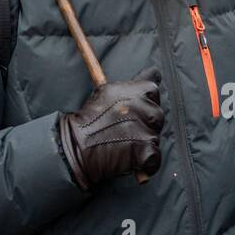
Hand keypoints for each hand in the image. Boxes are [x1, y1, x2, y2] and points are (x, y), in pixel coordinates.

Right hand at [58, 68, 163, 189]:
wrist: (77, 144)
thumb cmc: (90, 118)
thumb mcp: (109, 91)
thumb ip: (136, 82)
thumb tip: (156, 71)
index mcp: (135, 90)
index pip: (153, 90)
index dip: (145, 101)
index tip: (132, 110)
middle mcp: (143, 108)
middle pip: (157, 115)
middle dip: (145, 123)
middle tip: (125, 130)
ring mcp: (146, 130)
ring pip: (155, 137)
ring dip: (143, 143)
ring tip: (123, 144)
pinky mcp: (146, 151)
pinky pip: (155, 158)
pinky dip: (146, 163)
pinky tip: (132, 160)